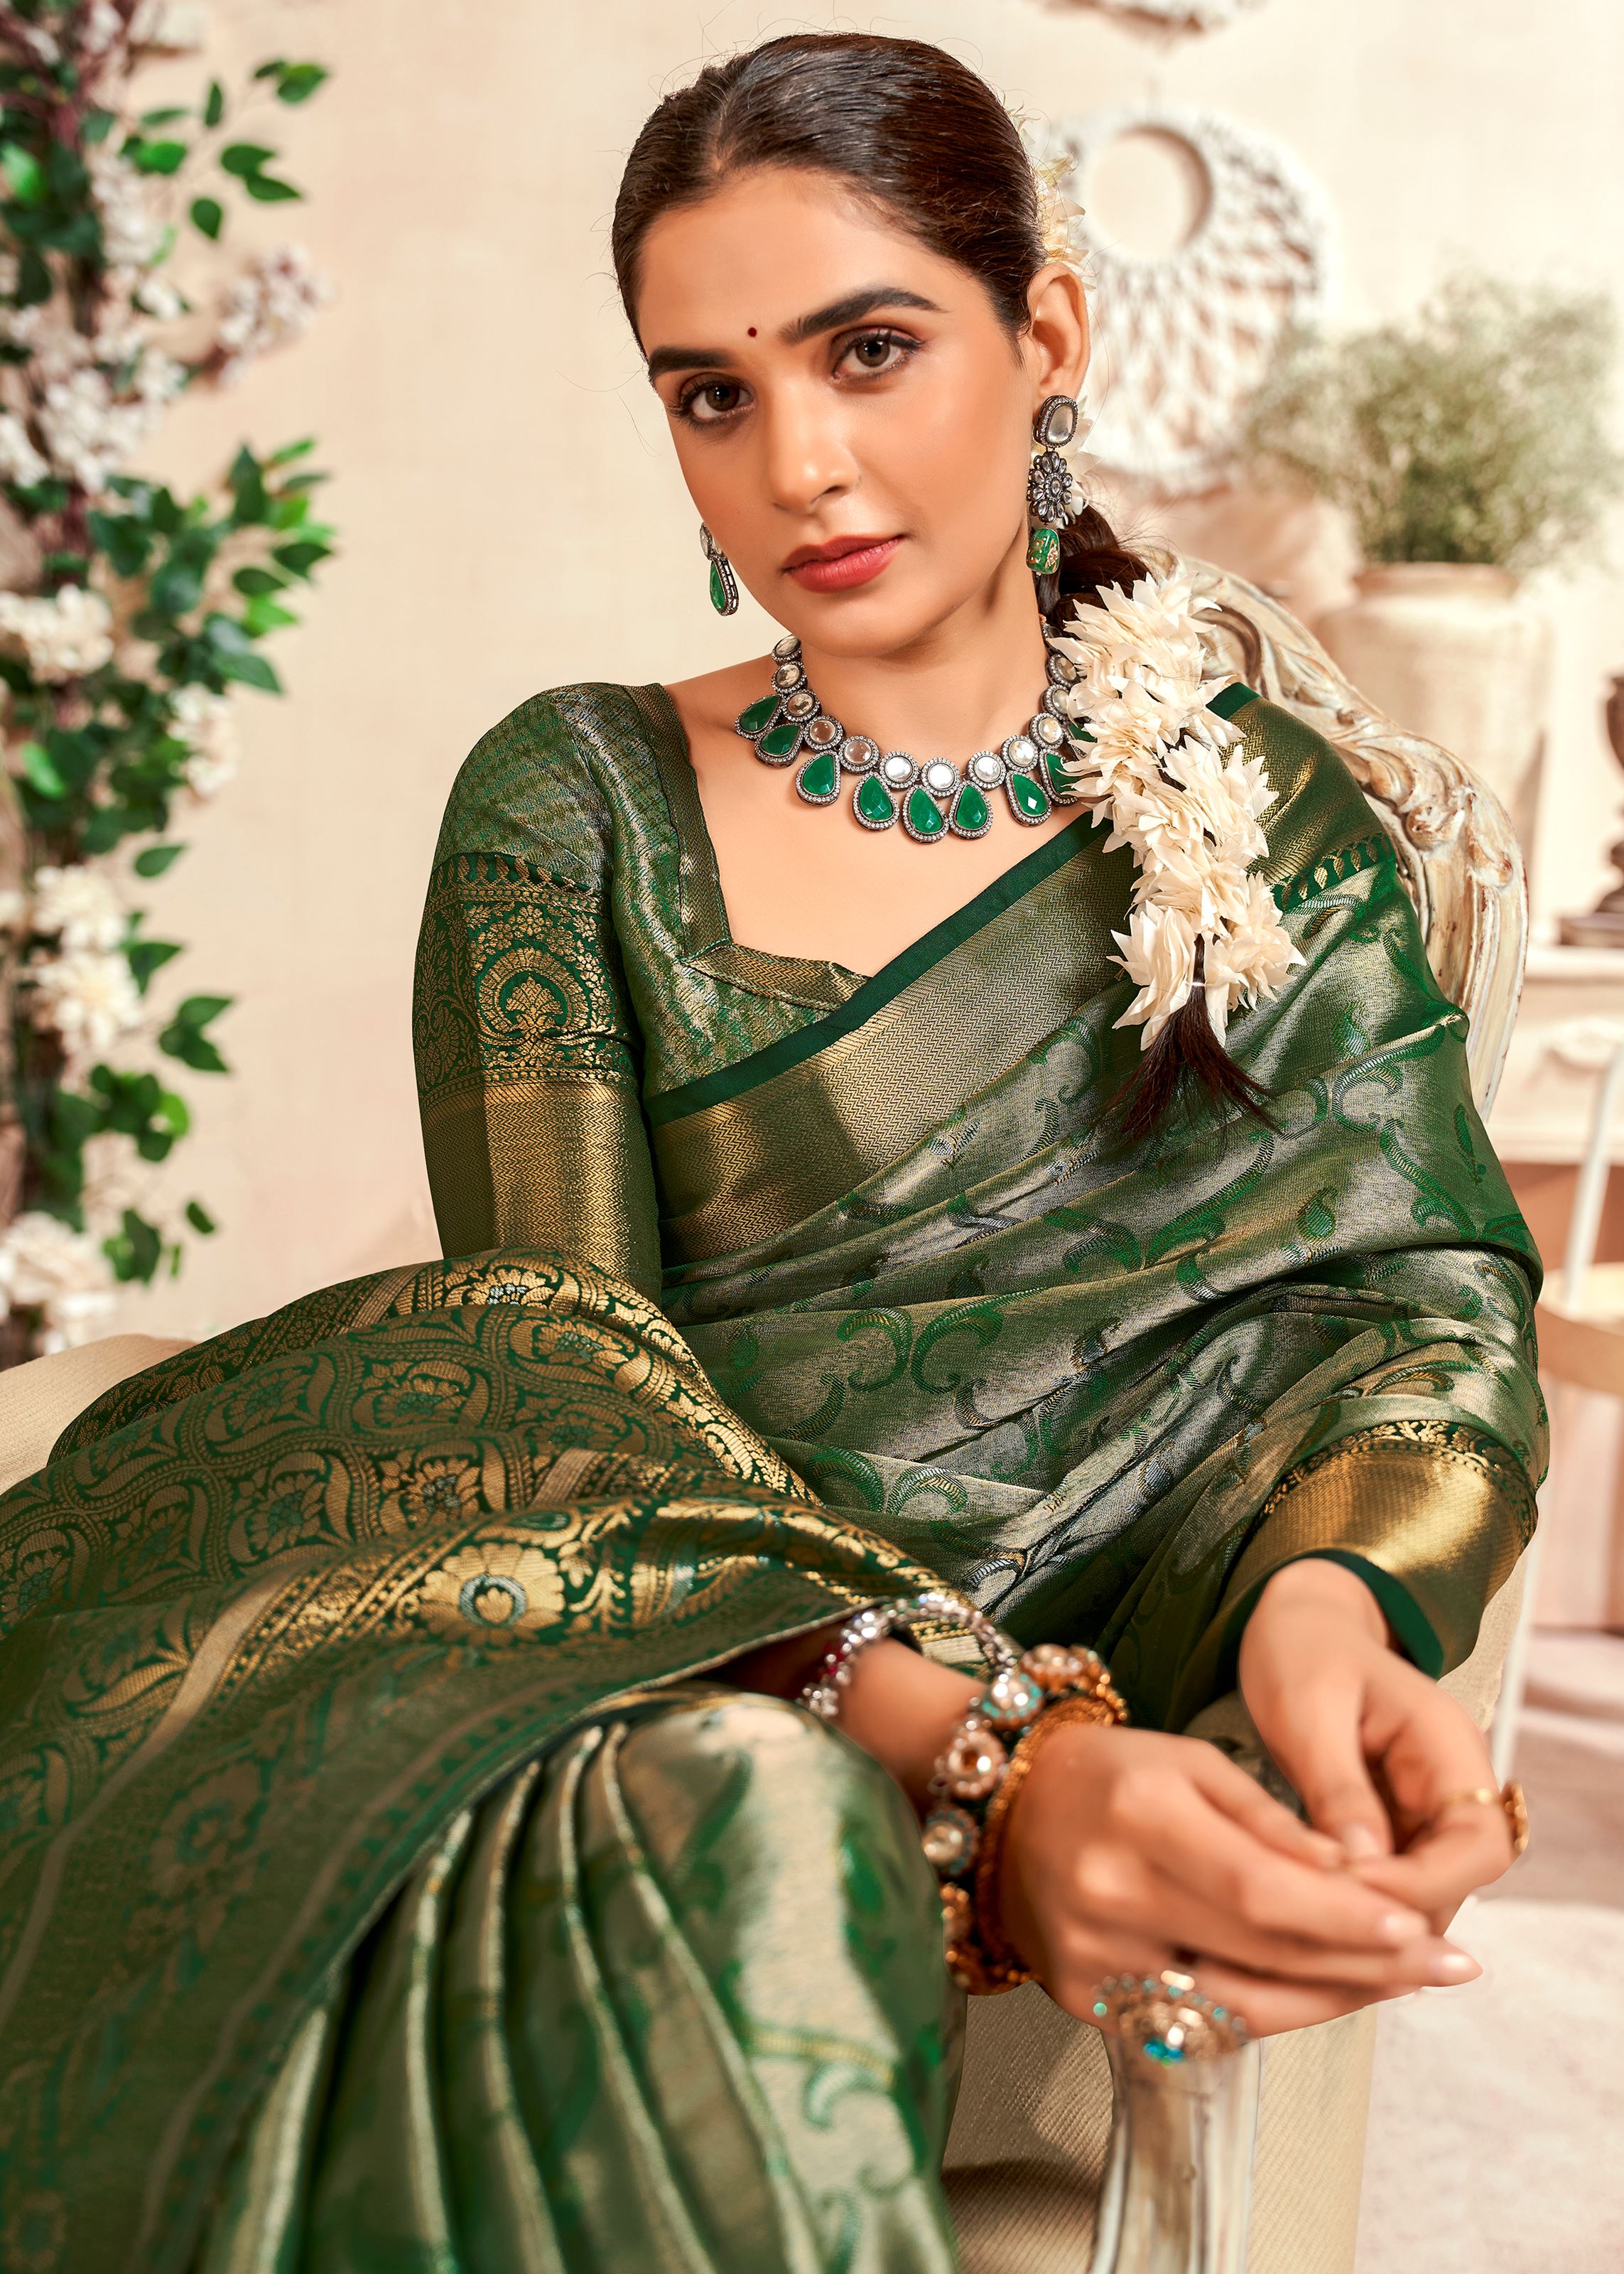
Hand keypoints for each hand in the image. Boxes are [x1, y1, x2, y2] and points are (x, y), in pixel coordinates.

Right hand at [994, 1714, 1479, 2036]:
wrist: (997, 1808)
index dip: (1347, 1919)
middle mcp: (1111, 1894)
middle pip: (1261, 1954)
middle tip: (1444, 1965)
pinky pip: (1191, 2022)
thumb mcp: (1189, 1760)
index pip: (1263, 1890)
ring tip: (1398, 1984)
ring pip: (1235, 2006)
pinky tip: (1315, 1995)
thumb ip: (1270, 1821)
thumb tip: (1353, 1876)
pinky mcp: (1081, 1999)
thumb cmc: (1106, 1773)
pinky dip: (1262, 2012)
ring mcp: (1091, 1957)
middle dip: (1364, 1965)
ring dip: (1328, 2001)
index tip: (1420, 1930)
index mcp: (1141, 1817)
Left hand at [1239, 1558, 1517, 1930]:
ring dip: (1369, 1926)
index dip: (1424, 1885)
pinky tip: (1298, 1932)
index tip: (1352, 1898)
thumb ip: (1338, 1784)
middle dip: (1394, 1920)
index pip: (1477, 1845)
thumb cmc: (1303, 1651)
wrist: (1295, 1627)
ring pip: (1418, 1899)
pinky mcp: (1388, 1833)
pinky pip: (1384, 1889)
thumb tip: (1364, 1867)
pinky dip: (1348, 1913)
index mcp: (1448, 1747)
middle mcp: (1449, 1790)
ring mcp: (1422, 1815)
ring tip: (1299, 1947)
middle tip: (1317, 1940)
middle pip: (1455, 1885)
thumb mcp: (1310, 1706)